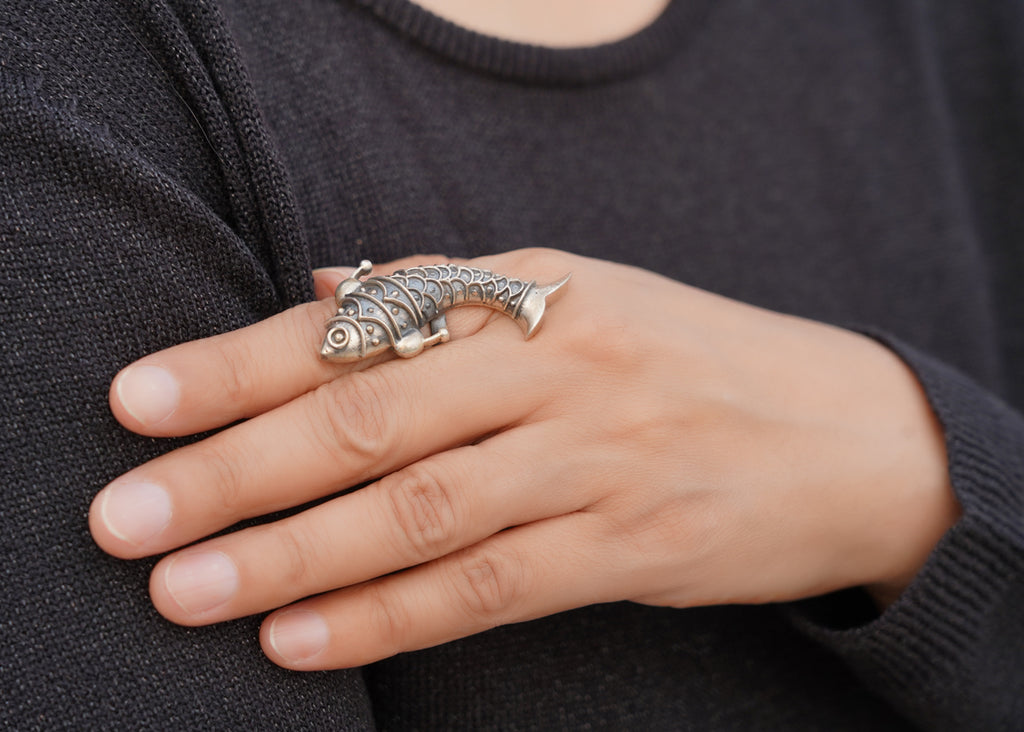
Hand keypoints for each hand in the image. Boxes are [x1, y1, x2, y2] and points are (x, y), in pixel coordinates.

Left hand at [89, 249, 958, 668]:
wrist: (846, 433)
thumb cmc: (688, 359)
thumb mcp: (578, 296)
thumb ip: (445, 294)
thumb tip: (315, 294)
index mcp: (533, 290)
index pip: (357, 326)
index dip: (240, 365)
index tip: (141, 403)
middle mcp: (558, 366)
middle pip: (370, 421)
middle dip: (235, 470)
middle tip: (126, 516)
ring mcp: (598, 458)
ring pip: (417, 512)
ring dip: (292, 557)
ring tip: (185, 591)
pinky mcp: (631, 546)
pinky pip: (488, 587)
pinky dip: (387, 616)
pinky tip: (301, 641)